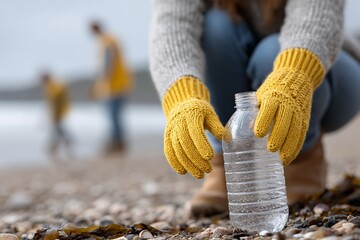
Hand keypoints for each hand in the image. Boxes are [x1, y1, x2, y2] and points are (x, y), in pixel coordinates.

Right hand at [163, 77, 223, 178]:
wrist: (181, 104)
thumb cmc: (200, 110)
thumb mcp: (210, 114)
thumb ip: (217, 127)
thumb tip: (229, 139)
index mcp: (191, 115)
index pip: (195, 132)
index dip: (202, 145)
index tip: (210, 157)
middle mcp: (179, 124)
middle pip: (186, 144)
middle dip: (196, 159)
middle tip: (207, 170)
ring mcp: (171, 131)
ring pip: (177, 150)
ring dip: (187, 164)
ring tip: (199, 175)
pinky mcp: (167, 137)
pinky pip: (169, 151)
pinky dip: (174, 163)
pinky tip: (183, 172)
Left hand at [254, 49, 324, 164]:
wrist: (297, 77)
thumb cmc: (272, 90)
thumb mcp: (261, 95)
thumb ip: (253, 110)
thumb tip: (245, 128)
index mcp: (273, 96)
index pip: (269, 109)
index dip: (264, 121)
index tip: (258, 134)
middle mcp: (288, 104)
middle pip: (284, 122)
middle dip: (278, 136)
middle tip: (270, 149)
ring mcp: (298, 112)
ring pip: (296, 131)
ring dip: (289, 146)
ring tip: (281, 160)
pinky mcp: (305, 118)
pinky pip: (302, 135)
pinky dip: (296, 148)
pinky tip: (289, 158)